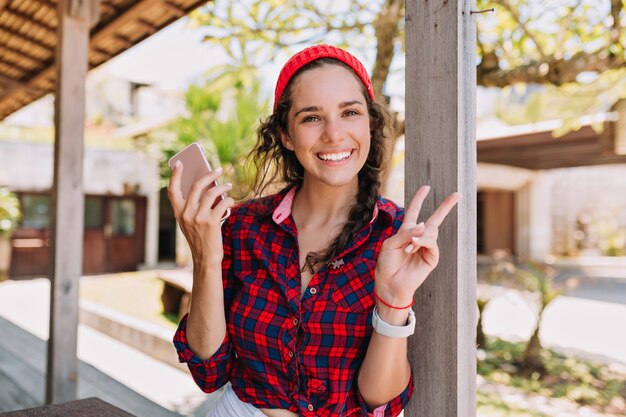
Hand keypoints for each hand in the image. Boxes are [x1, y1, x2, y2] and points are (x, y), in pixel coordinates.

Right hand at [167, 161, 234, 267]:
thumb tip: (208, 186)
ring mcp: (198, 218)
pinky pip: (223, 203)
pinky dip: (229, 199)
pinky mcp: (211, 222)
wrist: (205, 258)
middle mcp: (186, 214)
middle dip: (208, 175)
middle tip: (218, 170)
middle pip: (196, 186)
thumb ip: (195, 206)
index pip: (172, 190)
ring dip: (222, 186)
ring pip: (211, 192)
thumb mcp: (191, 222)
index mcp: (178, 213)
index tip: (179, 163)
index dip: (175, 175)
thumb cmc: (200, 237)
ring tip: (228, 185)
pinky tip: (231, 200)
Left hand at [375, 186, 460, 307]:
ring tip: (407, 247)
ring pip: (430, 232)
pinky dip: (422, 242)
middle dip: (446, 206)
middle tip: (458, 194)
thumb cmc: (387, 264)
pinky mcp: (432, 258)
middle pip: (435, 218)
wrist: (390, 283)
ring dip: (417, 237)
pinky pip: (431, 243)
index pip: (414, 211)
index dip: (419, 199)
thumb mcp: (391, 244)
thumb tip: (423, 225)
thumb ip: (406, 232)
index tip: (426, 187)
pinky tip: (413, 246)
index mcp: (406, 232)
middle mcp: (418, 238)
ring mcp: (426, 248)